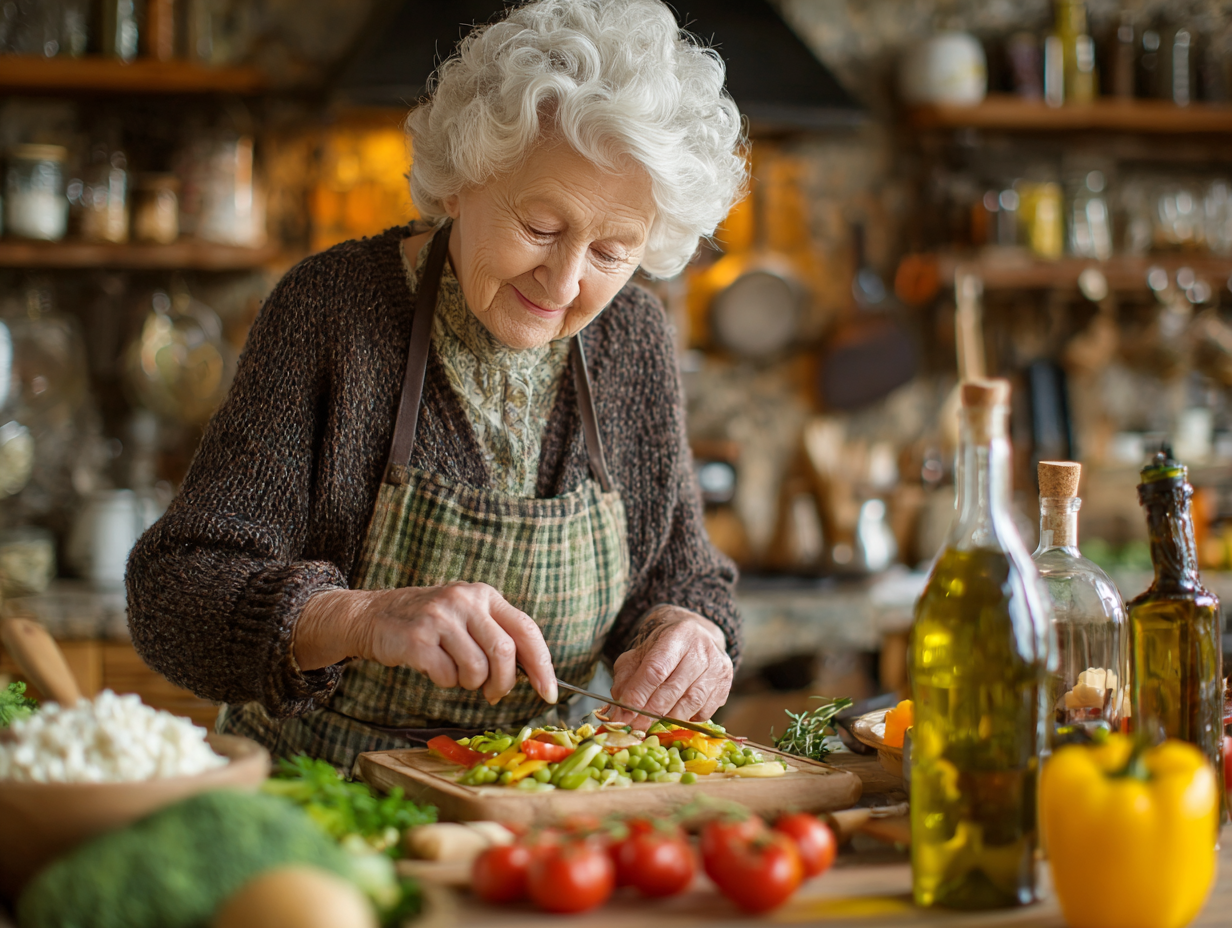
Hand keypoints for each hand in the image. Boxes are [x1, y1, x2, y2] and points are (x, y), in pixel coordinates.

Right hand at [295, 583, 556, 705]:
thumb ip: (497, 635)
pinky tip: (432, 667)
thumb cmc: (430, 623)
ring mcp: (440, 618)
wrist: (372, 616)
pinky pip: (446, 676)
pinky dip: (443, 682)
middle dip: (503, 684)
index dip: (542, 665)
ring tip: (453, 671)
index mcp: (485, 595)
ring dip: (468, 683)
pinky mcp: (417, 639)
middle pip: (504, 654)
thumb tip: (533, 673)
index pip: (526, 630)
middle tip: (492, 694)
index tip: (548, 693)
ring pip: (476, 670)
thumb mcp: (467, 615)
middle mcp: (465, 600)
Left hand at [607, 606, 732, 728]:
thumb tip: (619, 711)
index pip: (655, 670)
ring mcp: (718, 667)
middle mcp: (702, 649)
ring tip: (651, 727)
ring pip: (691, 703)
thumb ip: (627, 678)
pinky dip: (687, 720)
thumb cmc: (664, 646)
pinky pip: (705, 711)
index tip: (622, 716)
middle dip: (650, 713)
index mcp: (677, 635)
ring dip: (668, 720)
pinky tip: (674, 718)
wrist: (696, 633)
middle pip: (673, 689)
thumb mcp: (640, 653)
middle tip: (634, 728)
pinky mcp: (726, 684)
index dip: (638, 695)